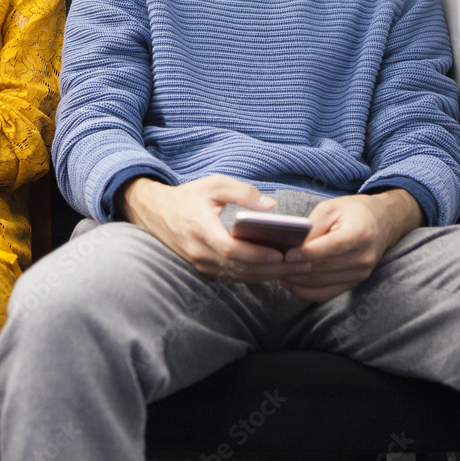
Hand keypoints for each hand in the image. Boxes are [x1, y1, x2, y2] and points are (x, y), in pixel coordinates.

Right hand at [120, 175, 314, 282]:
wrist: (155, 213)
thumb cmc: (188, 197)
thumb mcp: (214, 184)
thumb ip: (243, 192)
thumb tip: (271, 206)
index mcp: (200, 229)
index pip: (230, 249)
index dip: (256, 254)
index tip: (280, 253)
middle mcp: (199, 252)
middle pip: (240, 268)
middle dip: (273, 268)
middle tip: (303, 263)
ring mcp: (201, 264)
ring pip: (239, 276)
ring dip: (269, 274)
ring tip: (298, 268)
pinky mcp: (204, 269)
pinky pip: (234, 276)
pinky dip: (257, 274)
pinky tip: (278, 269)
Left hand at [277, 189, 422, 302]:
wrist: (382, 222)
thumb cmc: (352, 212)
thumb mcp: (331, 208)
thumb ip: (312, 227)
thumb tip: (290, 245)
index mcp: (359, 234)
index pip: (331, 247)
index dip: (307, 253)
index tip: (286, 254)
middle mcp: (363, 258)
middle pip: (323, 268)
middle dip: (295, 268)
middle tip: (271, 264)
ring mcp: (360, 274)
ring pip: (320, 283)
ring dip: (296, 280)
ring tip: (275, 271)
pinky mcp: (354, 283)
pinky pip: (326, 294)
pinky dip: (305, 291)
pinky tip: (288, 283)